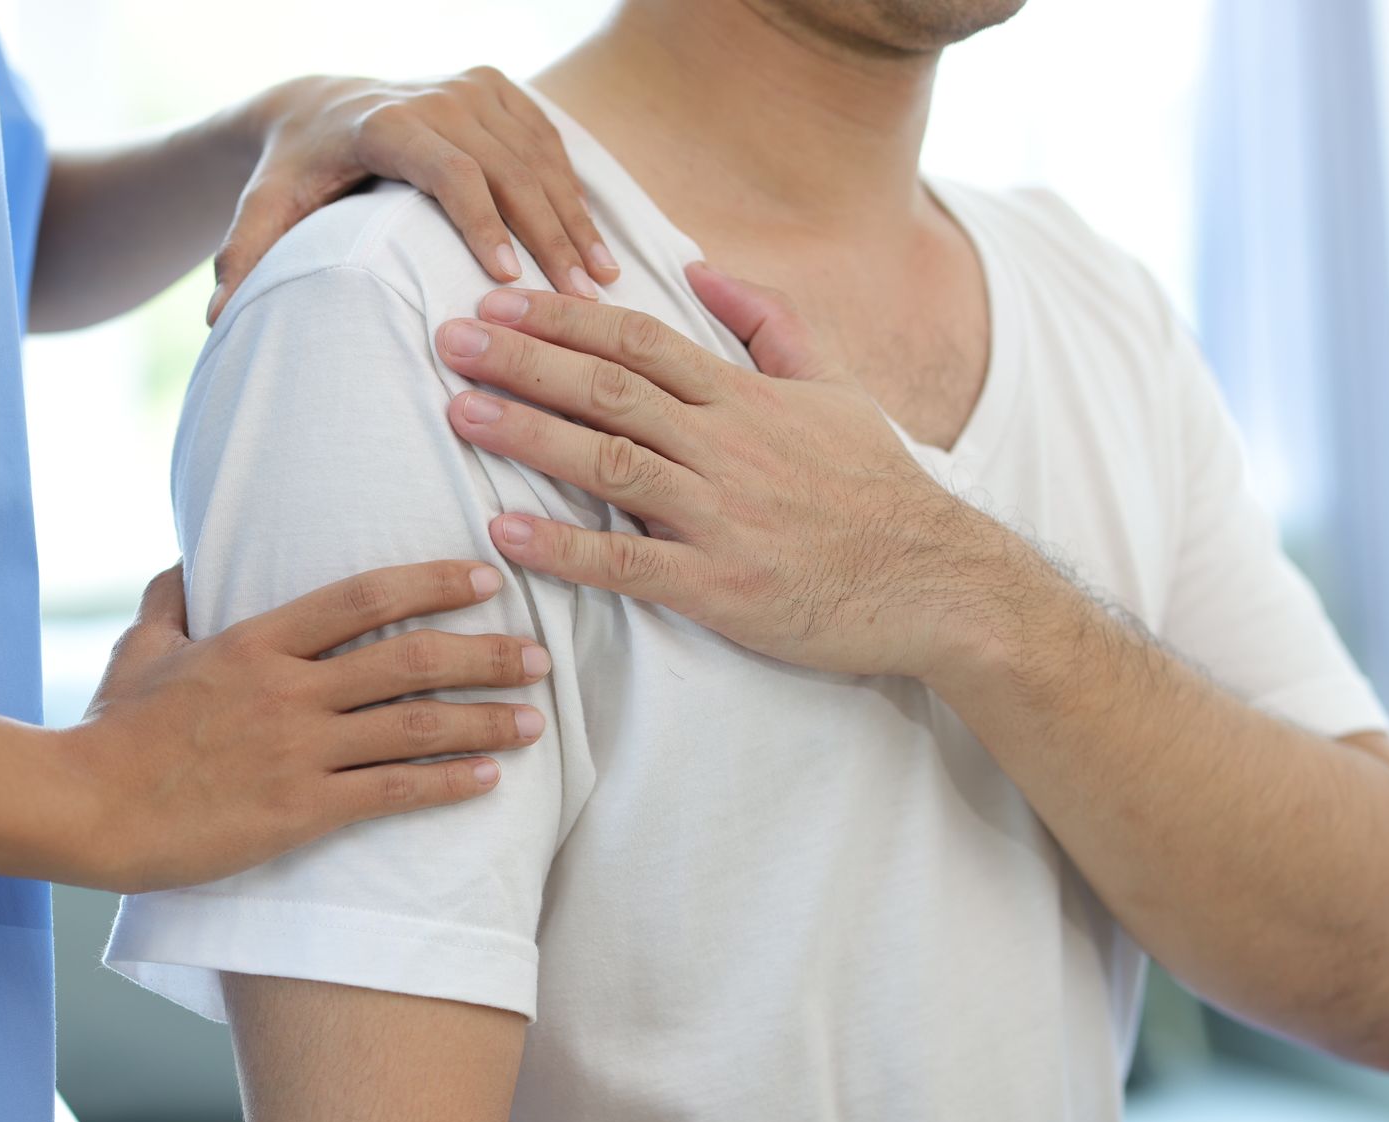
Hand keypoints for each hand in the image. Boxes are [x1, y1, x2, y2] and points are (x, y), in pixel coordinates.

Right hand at [60, 560, 552, 891]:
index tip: (485, 580)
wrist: (86, 807)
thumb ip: (171, 599)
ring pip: (413, 725)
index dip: (433, 583)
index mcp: (256, 639)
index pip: (364, 597)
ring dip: (484, 719)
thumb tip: (183, 562)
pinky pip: (393, 792)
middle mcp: (289, 688)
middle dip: (485, 654)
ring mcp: (298, 750)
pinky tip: (489, 779)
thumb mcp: (139, 648)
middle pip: (409, 659)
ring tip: (535, 718)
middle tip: (537, 654)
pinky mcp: (301, 810)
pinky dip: (448, 782)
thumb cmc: (113, 730)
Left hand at [209, 69, 618, 323]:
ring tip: (601, 283)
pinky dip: (575, 195)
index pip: (451, 173)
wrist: (317, 103)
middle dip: (547, 237)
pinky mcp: (499, 90)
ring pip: (538, 158)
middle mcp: (437, 95)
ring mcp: (474, 88)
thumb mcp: (263, 207)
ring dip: (573, 221)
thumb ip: (244, 256)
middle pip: (508, 170)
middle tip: (577, 302)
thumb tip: (216, 319)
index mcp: (387, 123)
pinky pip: (549, 144)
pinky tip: (598, 246)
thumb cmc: (294, 169)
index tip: (508, 282)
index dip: (483, 225)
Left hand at [432, 263, 1036, 683]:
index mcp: (746, 397)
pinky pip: (630, 564)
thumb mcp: (837, 388)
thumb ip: (770, 324)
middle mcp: (728, 446)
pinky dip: (565, 548)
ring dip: (529, 435)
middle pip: (610, 389)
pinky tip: (506, 532)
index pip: (639, 340)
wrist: (938, 583)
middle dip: (525, 358)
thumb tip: (704, 266)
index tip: (499, 301)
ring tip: (460, 412)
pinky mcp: (721, 587)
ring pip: (611, 464)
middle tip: (450, 339)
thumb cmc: (878, 489)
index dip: (564, 316)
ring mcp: (723, 516)